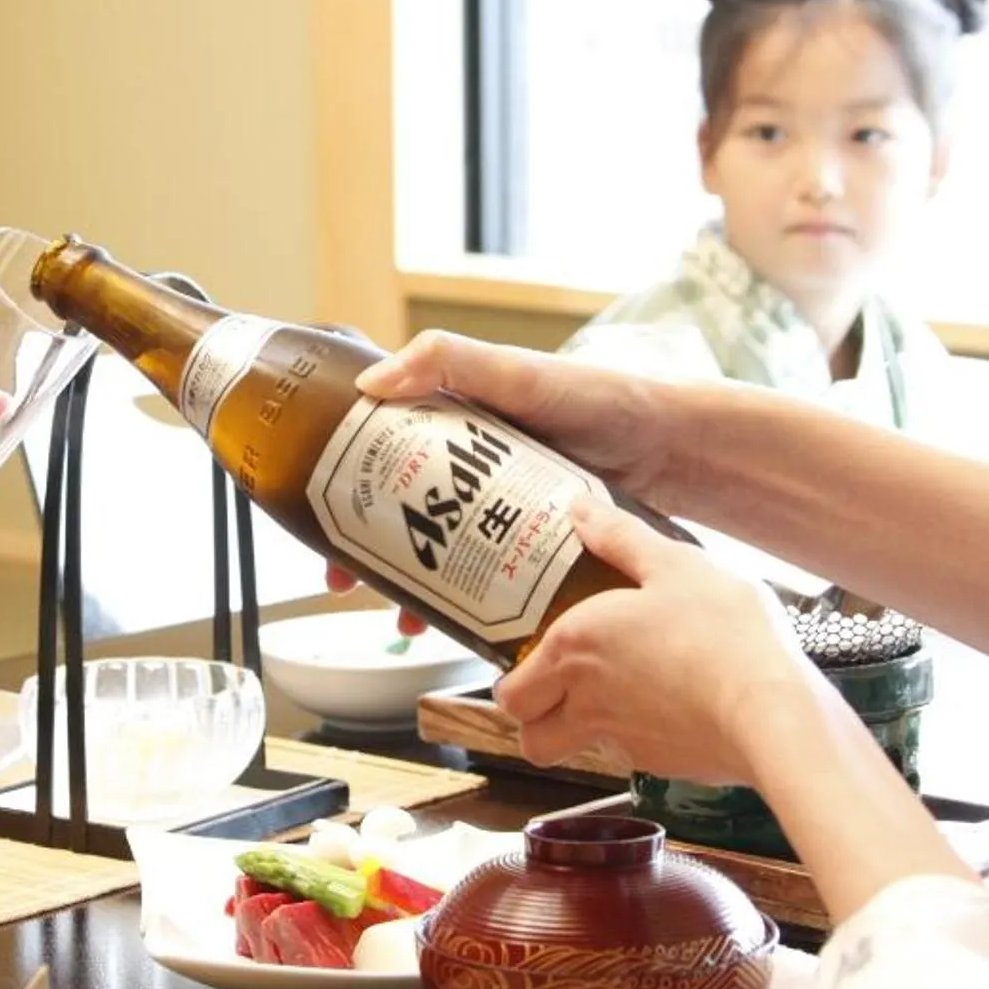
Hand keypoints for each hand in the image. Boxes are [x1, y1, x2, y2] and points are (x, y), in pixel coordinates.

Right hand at [322, 331, 680, 631]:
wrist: (671, 450)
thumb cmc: (598, 397)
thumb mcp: (516, 371)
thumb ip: (449, 360)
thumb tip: (371, 382)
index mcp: (451, 420)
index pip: (375, 449)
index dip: (339, 485)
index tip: (317, 522)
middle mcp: (466, 465)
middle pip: (394, 510)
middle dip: (361, 549)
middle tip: (345, 584)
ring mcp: (495, 508)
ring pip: (433, 551)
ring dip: (406, 586)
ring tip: (400, 619)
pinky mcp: (526, 543)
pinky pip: (480, 577)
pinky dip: (458, 604)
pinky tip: (452, 627)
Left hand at [492, 493, 815, 784]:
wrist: (773, 712)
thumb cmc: (723, 633)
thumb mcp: (675, 565)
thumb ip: (620, 537)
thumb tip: (578, 510)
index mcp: (574, 647)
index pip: (509, 691)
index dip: (514, 679)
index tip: (531, 658)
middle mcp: (585, 702)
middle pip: (529, 736)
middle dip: (533, 718)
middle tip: (558, 687)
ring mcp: (623, 741)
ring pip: (575, 751)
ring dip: (580, 732)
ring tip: (615, 694)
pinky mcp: (663, 765)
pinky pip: (631, 755)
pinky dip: (639, 736)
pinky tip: (673, 704)